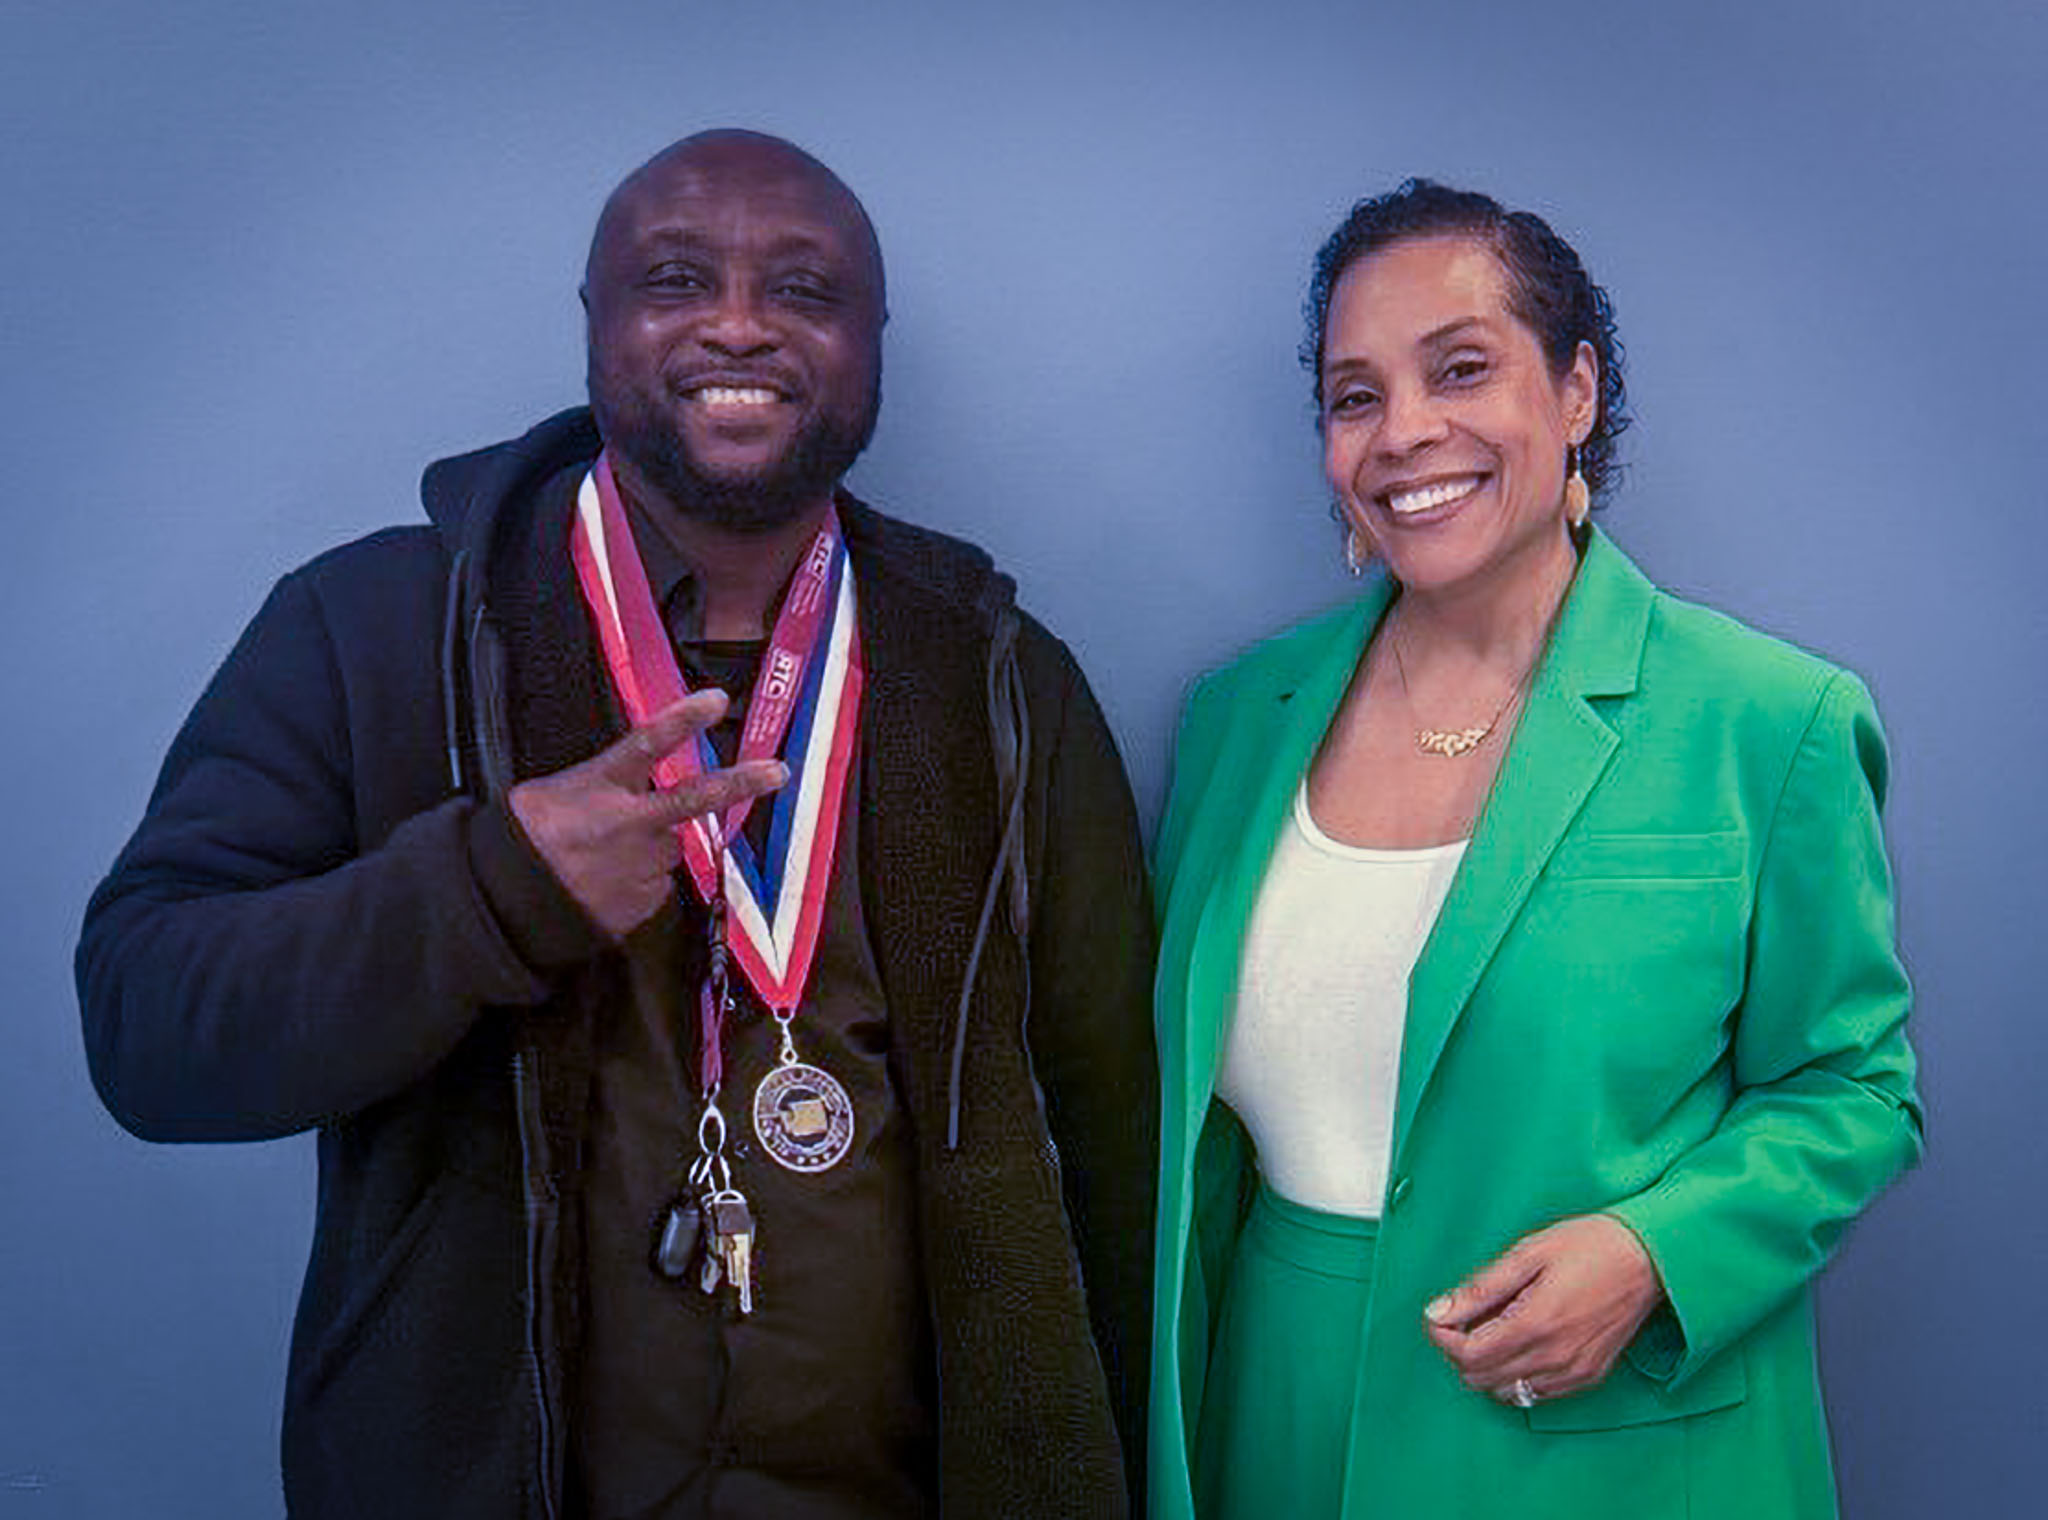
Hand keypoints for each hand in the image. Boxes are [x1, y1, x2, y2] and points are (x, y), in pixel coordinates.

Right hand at [509, 691, 785, 938]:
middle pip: (694, 798)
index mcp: (599, 787)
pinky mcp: (645, 901)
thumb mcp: (550, 792)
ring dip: (651, 845)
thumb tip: (629, 781)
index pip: (647, 744)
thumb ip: (598, 782)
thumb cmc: (523, 840)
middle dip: (741, 783)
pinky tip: (607, 881)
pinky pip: (654, 883)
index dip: (683, 719)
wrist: (508, 907)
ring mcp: (641, 866)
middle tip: (778, 772)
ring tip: (607, 855)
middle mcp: (629, 824)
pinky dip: (639, 879)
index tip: (717, 699)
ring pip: (668, 845)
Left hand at [1423, 1214, 1664, 1404]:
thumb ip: (1481, 1288)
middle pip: (1480, 1379)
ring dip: (1487, 1365)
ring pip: (1506, 1392)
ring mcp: (1573, 1372)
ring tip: (1495, 1326)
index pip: (1467, 1355)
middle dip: (1461, 1350)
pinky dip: (1516, 1375)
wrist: (1649, 1258)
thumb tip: (1439, 1311)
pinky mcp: (1588, 1376)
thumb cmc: (1591, 1246)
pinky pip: (1536, 1394)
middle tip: (1465, 1317)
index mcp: (1535, 1325)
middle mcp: (1554, 1358)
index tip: (1440, 1314)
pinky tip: (1521, 1343)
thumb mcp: (1527, 1253)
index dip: (1442, 1336)